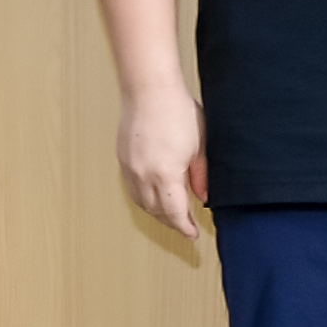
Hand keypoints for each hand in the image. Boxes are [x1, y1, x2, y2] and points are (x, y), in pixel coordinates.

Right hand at [116, 83, 207, 237]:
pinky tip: (154, 198)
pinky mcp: (123, 159)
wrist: (150, 90)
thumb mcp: (200, 146)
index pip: (175, 212)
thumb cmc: (179, 112)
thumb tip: (203, 197)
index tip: (193, 235)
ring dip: (156, 213)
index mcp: (166, 174)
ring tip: (171, 216)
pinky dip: (143, 199)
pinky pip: (131, 188)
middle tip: (185, 228)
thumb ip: (201, 175)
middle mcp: (143, 175)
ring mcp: (129, 167)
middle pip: (156, 211)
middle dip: (171, 223)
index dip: (184, 227)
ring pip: (141, 202)